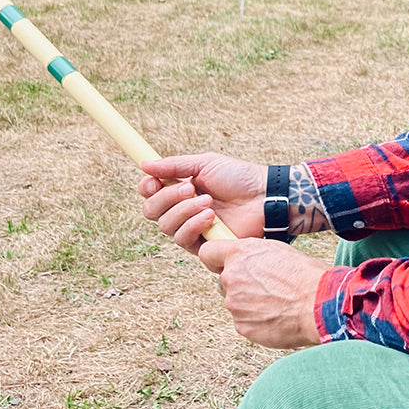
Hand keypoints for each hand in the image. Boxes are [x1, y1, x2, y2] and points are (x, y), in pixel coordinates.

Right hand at [140, 153, 265, 253]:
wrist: (264, 196)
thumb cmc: (239, 178)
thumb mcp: (206, 164)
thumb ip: (174, 166)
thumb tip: (144, 165)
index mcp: (181, 190)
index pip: (150, 194)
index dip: (147, 188)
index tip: (155, 181)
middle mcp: (182, 210)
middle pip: (152, 211)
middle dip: (167, 198)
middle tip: (190, 189)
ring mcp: (192, 228)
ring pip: (166, 226)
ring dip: (184, 211)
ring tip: (208, 202)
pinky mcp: (203, 245)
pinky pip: (182, 240)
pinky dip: (192, 226)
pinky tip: (210, 217)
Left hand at [198, 238, 324, 349]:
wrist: (319, 304)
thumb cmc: (306, 274)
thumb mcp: (279, 252)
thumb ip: (254, 256)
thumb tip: (248, 264)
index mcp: (240, 254)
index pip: (207, 252)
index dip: (216, 259)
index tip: (224, 264)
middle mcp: (231, 277)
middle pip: (225, 281)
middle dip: (241, 284)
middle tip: (268, 287)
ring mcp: (234, 304)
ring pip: (236, 303)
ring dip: (251, 304)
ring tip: (279, 303)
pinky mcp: (241, 326)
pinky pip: (245, 322)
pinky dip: (258, 321)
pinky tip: (279, 316)